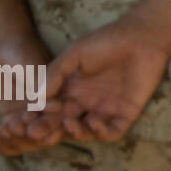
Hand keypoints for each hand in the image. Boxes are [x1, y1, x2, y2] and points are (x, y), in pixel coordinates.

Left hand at [0, 36, 66, 156]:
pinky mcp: (12, 117)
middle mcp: (46, 111)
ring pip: (25, 138)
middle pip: (43, 133)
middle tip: (18, 128)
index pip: (61, 119)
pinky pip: (9, 134)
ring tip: (5, 130)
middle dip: (32, 135)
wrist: (4, 50)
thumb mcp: (35, 70)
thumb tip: (55, 107)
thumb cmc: (26, 54)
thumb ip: (44, 89)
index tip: (41, 129)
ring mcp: (29, 116)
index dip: (54, 127)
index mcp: (60, 99)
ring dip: (15, 139)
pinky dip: (2, 141)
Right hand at [28, 17, 170, 144]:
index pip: (51, 109)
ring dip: (75, 132)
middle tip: (38, 132)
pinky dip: (101, 132)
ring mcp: (106, 109)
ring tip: (69, 123)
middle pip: (64, 124)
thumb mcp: (74, 54)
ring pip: (86, 132)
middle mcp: (86, 103)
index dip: (39, 116)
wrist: (141, 38)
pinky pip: (112, 132)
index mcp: (71, 90)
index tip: (29, 117)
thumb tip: (36, 97)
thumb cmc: (106, 41)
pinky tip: (93, 120)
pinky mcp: (126, 113)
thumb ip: (55, 74)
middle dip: (50, 130)